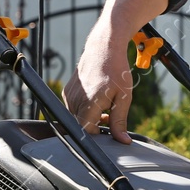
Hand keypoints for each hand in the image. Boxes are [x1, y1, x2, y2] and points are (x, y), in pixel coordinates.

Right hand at [62, 21, 137, 142]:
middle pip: (82, 126)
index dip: (98, 136)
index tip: (109, 131)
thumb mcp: (124, 97)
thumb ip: (120, 121)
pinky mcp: (66, 93)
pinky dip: (84, 109)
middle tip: (110, 114)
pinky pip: (74, 109)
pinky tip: (96, 100)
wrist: (103, 48)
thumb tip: (123, 141)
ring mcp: (68, 96)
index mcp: (89, 103)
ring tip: (105, 106)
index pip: (86, 133)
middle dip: (96, 126)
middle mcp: (75, 101)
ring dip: (90, 118)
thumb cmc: (116, 70)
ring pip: (77, 118)